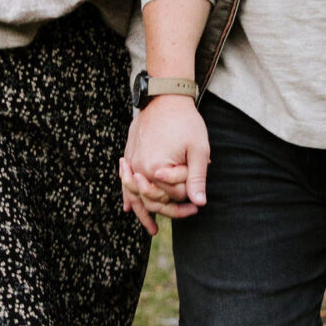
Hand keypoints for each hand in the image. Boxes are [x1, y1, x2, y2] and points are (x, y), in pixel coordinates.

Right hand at [118, 95, 208, 234]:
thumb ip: (197, 178)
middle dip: (169, 209)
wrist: (165, 97)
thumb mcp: (197, 149)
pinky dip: (128, 196)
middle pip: (152, 199)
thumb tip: (200, 204)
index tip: (197, 202)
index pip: (170, 195)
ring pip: (135, 195)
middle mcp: (139, 168)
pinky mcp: (129, 156)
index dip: (186, 199)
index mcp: (155, 168)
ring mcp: (131, 162)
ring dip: (144, 213)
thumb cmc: (185, 122)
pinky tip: (129, 208)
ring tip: (152, 228)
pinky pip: (125, 183)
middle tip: (189, 214)